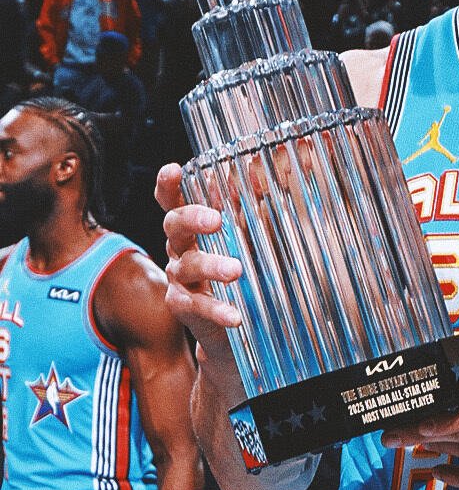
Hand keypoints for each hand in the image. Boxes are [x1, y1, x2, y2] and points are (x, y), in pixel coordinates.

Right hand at [156, 163, 242, 362]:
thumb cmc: (236, 266)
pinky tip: (234, 316)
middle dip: (192, 219)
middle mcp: (179, 248)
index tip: (172, 169)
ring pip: (188, 266)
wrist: (225, 320)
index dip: (168, 186)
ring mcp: (178, 277)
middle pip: (174, 226)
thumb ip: (248, 208)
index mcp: (190, 227)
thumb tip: (260, 174)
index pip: (173, 201)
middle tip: (216, 221)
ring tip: (235, 270)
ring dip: (211, 266)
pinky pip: (197, 306)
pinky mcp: (183, 306)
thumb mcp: (243, 237)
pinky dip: (217, 310)